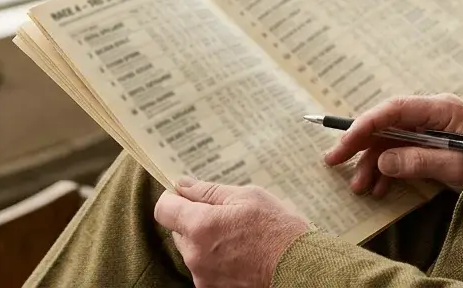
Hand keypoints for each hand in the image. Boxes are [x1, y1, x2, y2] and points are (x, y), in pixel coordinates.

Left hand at [153, 177, 309, 287]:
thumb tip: (184, 185)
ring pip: (193, 252)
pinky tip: (241, 256)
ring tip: (240, 239)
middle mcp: (195, 255)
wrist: (299, 268)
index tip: (187, 196)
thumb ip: (209, 191)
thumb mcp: (248, 197)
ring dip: (207, 243)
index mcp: (201, 226)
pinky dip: (217, 261)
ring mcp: (203, 277)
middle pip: (179, 231)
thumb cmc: (278, 230)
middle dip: (195, 221)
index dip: (173, 198)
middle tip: (226, 217)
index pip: (164, 209)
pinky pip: (205, 269)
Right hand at [323, 94, 462, 195]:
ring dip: (372, 163)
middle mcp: (432, 114)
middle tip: (334, 162)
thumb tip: (383, 160)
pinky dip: (386, 170)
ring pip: (389, 140)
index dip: (366, 123)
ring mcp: (430, 129)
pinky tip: (379, 188)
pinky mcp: (429, 145)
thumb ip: (420, 161)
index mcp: (442, 109)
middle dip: (360, 144)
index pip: (395, 108)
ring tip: (360, 187)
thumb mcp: (457, 166)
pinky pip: (399, 152)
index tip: (345, 142)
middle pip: (387, 123)